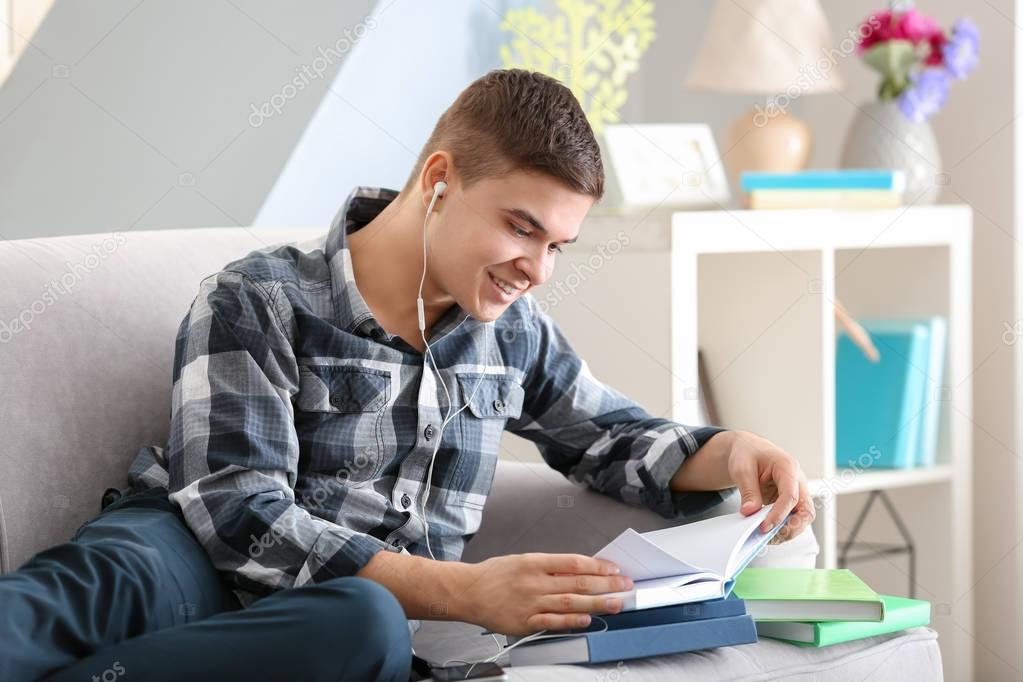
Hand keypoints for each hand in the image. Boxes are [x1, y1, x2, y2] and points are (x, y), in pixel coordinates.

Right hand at [456, 553, 633, 635]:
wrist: (467, 592)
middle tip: (625, 585)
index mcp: (534, 562)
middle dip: (606, 584)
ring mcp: (530, 602)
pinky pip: (553, 621)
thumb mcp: (523, 560)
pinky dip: (572, 620)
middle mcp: (534, 581)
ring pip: (570, 602)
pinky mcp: (525, 621)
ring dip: (597, 603)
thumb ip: (550, 567)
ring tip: (616, 603)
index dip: (597, 566)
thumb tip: (580, 570)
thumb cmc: (494, 575)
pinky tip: (587, 619)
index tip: (614, 569)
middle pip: (577, 583)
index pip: (573, 562)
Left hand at [726, 431, 814, 542]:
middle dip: (792, 528)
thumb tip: (750, 512)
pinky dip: (783, 528)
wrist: (748, 450)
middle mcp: (798, 481)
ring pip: (803, 518)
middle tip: (770, 537)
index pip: (791, 496)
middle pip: (806, 511)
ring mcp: (797, 492)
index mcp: (788, 467)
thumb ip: (748, 490)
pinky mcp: (791, 501)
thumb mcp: (741, 469)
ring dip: (788, 531)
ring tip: (766, 537)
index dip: (779, 514)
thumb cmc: (747, 454)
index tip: (764, 527)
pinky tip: (768, 532)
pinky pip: (793, 518)